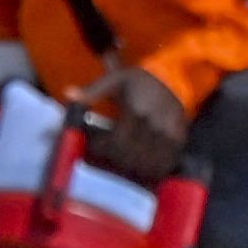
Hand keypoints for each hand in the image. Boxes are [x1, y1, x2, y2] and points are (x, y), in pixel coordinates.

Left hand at [77, 63, 189, 183]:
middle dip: (115, 160)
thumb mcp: (114, 80)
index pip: (116, 142)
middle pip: (130, 158)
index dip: (103, 148)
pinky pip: (163, 165)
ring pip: (147, 165)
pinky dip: (151, 169)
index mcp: (136, 111)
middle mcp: (154, 126)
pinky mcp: (179, 142)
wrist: (173, 78)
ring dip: (132, 168)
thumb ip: (92, 91)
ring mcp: (168, 136)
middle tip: (108, 156)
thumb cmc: (139, 81)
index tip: (96, 145)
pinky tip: (142, 165)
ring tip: (123, 161)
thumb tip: (68, 94)